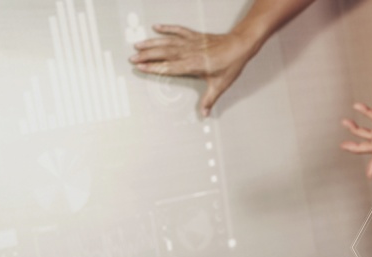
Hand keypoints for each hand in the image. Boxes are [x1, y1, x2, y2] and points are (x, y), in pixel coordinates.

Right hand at [129, 24, 257, 116]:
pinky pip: (177, 30)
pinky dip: (167, 28)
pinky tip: (156, 27)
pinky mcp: (194, 35)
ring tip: (138, 45)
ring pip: (166, 41)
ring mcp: (190, 42)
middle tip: (132, 58)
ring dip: (151, 43)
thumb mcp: (220, 85)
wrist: (239, 46)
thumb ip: (209, 99)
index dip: (153, 67)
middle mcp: (188, 52)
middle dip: (146, 55)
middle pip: (162, 53)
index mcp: (192, 65)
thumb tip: (204, 113)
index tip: (140, 67)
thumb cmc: (231, 64)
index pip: (167, 67)